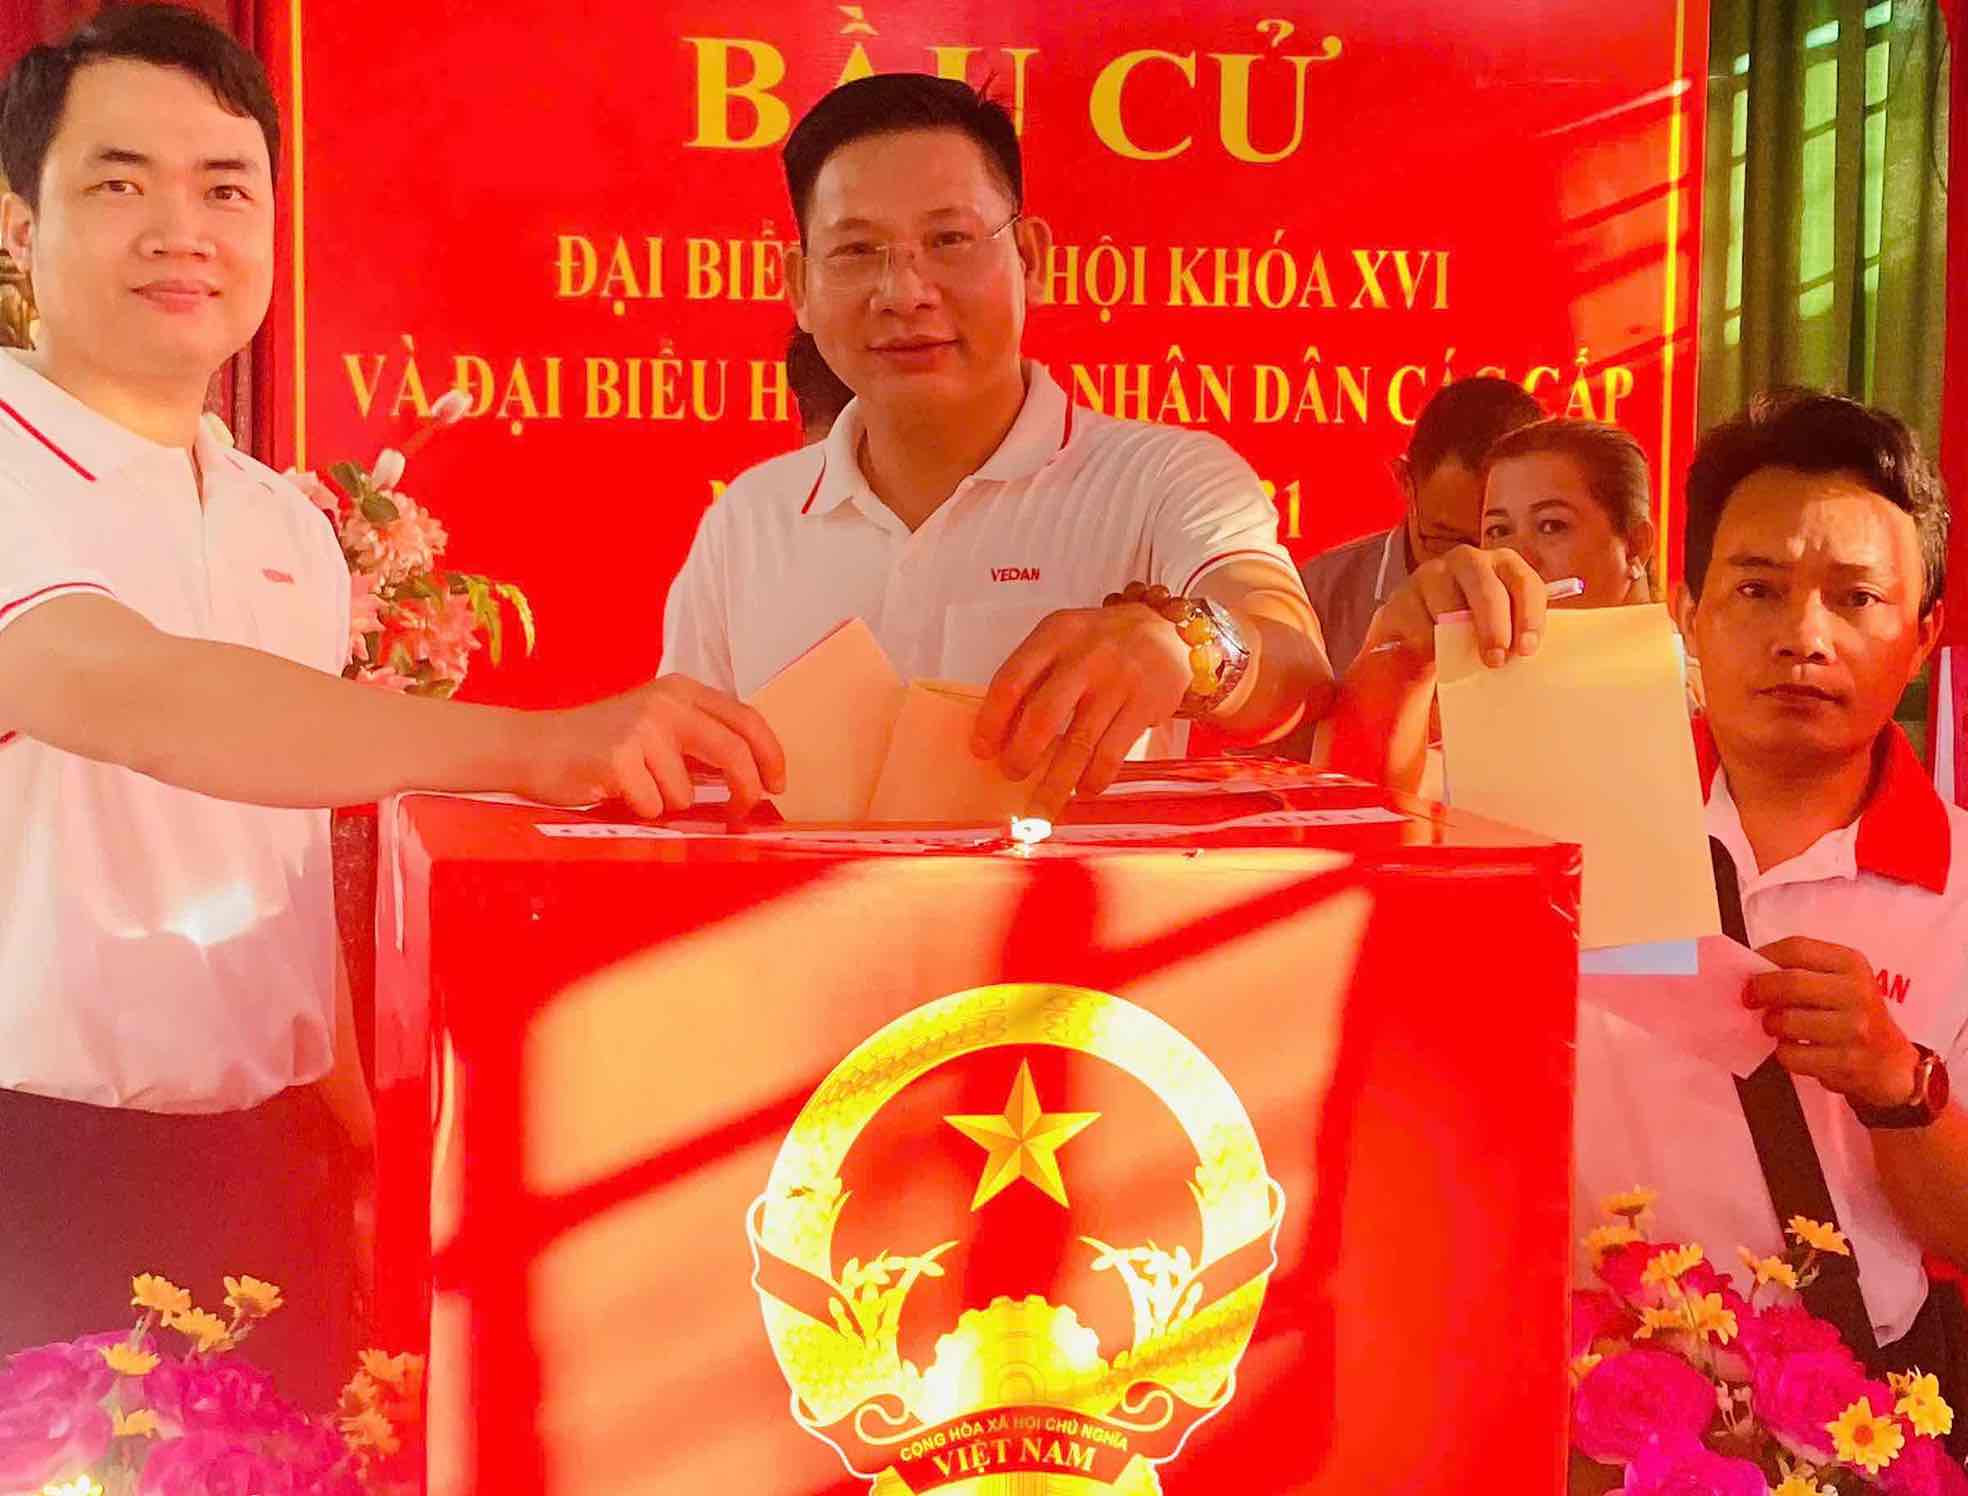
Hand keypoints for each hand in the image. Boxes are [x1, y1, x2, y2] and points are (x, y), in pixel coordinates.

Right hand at [527, 675, 786, 817]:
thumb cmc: (600, 745)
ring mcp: (641, 728)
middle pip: (733, 751)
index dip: (771, 755)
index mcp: (681, 690)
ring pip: (687, 791)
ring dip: (669, 805)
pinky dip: (640, 811)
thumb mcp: (656, 727)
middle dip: (746, 789)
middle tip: (742, 811)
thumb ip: (700, 742)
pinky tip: (616, 792)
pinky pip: (653, 806)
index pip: (747, 719)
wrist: (532, 746)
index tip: (778, 784)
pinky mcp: (617, 757)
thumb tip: (753, 777)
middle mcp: (665, 702)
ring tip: (638, 789)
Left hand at [972, 604, 1190, 821]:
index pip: (1011, 682)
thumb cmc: (1102, 642)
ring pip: (1079, 743)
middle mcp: (1085, 657)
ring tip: (1041, 809)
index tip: (982, 751)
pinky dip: (1094, 779)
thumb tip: (1002, 735)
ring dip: (1056, 784)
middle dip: (1022, 756)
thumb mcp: (1063, 639)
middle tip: (1012, 776)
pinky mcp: (1145, 705)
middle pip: (1043, 716)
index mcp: (1055, 636)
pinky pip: (1112, 753)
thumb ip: (1034, 676)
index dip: (991, 722)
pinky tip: (1084, 789)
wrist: (1165, 629)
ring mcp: (1118, 681)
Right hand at [1364, 545, 1547, 666]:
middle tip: (1495, 661)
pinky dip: (1431, 647)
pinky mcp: (1401, 598)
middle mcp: (1467, 560)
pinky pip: (1421, 627)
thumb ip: (1517, 633)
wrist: (1420, 635)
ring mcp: (1430, 574)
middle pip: (1487, 591)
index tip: (1526, 650)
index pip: (1524, 583)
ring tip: (1463, 663)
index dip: (1529, 617)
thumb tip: (1526, 655)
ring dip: (1460, 641)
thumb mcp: (1503, 627)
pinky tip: (1435, 655)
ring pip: (1450, 610)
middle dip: (1494, 629)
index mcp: (1502, 564)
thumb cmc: (1472, 631)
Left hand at [1745, 937, 1921, 1108]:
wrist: (1892, 1064)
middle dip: (1760, 991)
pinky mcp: (1846, 1062)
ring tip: (1780, 1028)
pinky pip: (1791, 1055)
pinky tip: (1799, 1051)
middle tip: (1750, 1000)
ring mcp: (1855, 1028)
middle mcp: (1857, 992)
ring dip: (1771, 1026)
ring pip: (1786, 1021)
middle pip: (1790, 983)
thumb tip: (1750, 972)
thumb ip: (1803, 971)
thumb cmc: (1855, 1017)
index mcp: (1852, 964)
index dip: (1763, 956)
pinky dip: (1785, 1054)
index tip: (1749, 969)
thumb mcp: (1839, 982)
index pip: (1796, 948)